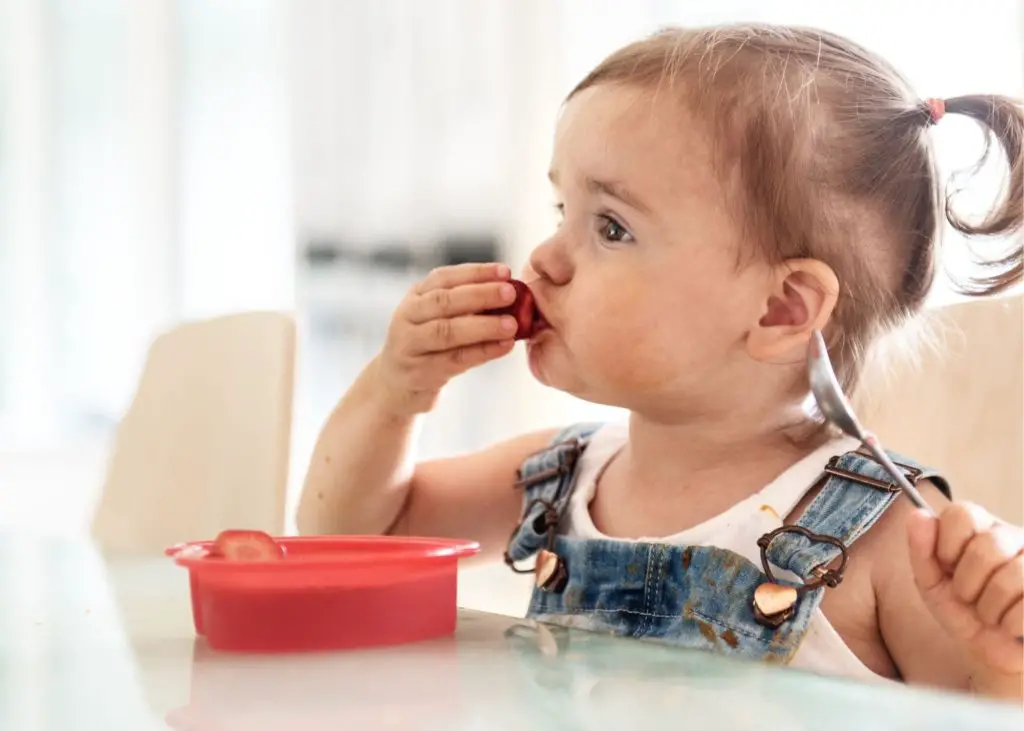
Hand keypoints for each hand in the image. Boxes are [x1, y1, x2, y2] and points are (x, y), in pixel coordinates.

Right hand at [374, 262, 519, 415]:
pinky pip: (455, 360)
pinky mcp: (420, 373)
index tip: (505, 271)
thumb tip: (511, 294)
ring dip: (483, 326)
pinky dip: (483, 352)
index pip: (444, 277)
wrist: (396, 384)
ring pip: (447, 332)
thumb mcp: (438, 319)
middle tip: (511, 293)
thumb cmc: (428, 346)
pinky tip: (505, 346)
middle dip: (480, 294)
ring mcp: (410, 346)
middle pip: (444, 301)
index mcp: (416, 297)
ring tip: (512, 324)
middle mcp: (408, 317)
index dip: (475, 273)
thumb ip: (466, 306)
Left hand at [907, 502, 1023, 690]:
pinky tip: (1011, 625)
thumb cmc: (964, 614)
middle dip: (967, 583)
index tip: (947, 566)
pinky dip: (1011, 623)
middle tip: (969, 597)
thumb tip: (918, 515)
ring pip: (1011, 577)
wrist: (994, 656)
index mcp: (981, 529)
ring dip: (990, 607)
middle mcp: (1014, 538)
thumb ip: (921, 550)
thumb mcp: (932, 584)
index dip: (947, 545)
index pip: (963, 513)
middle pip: (987, 547)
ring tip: (991, 614)